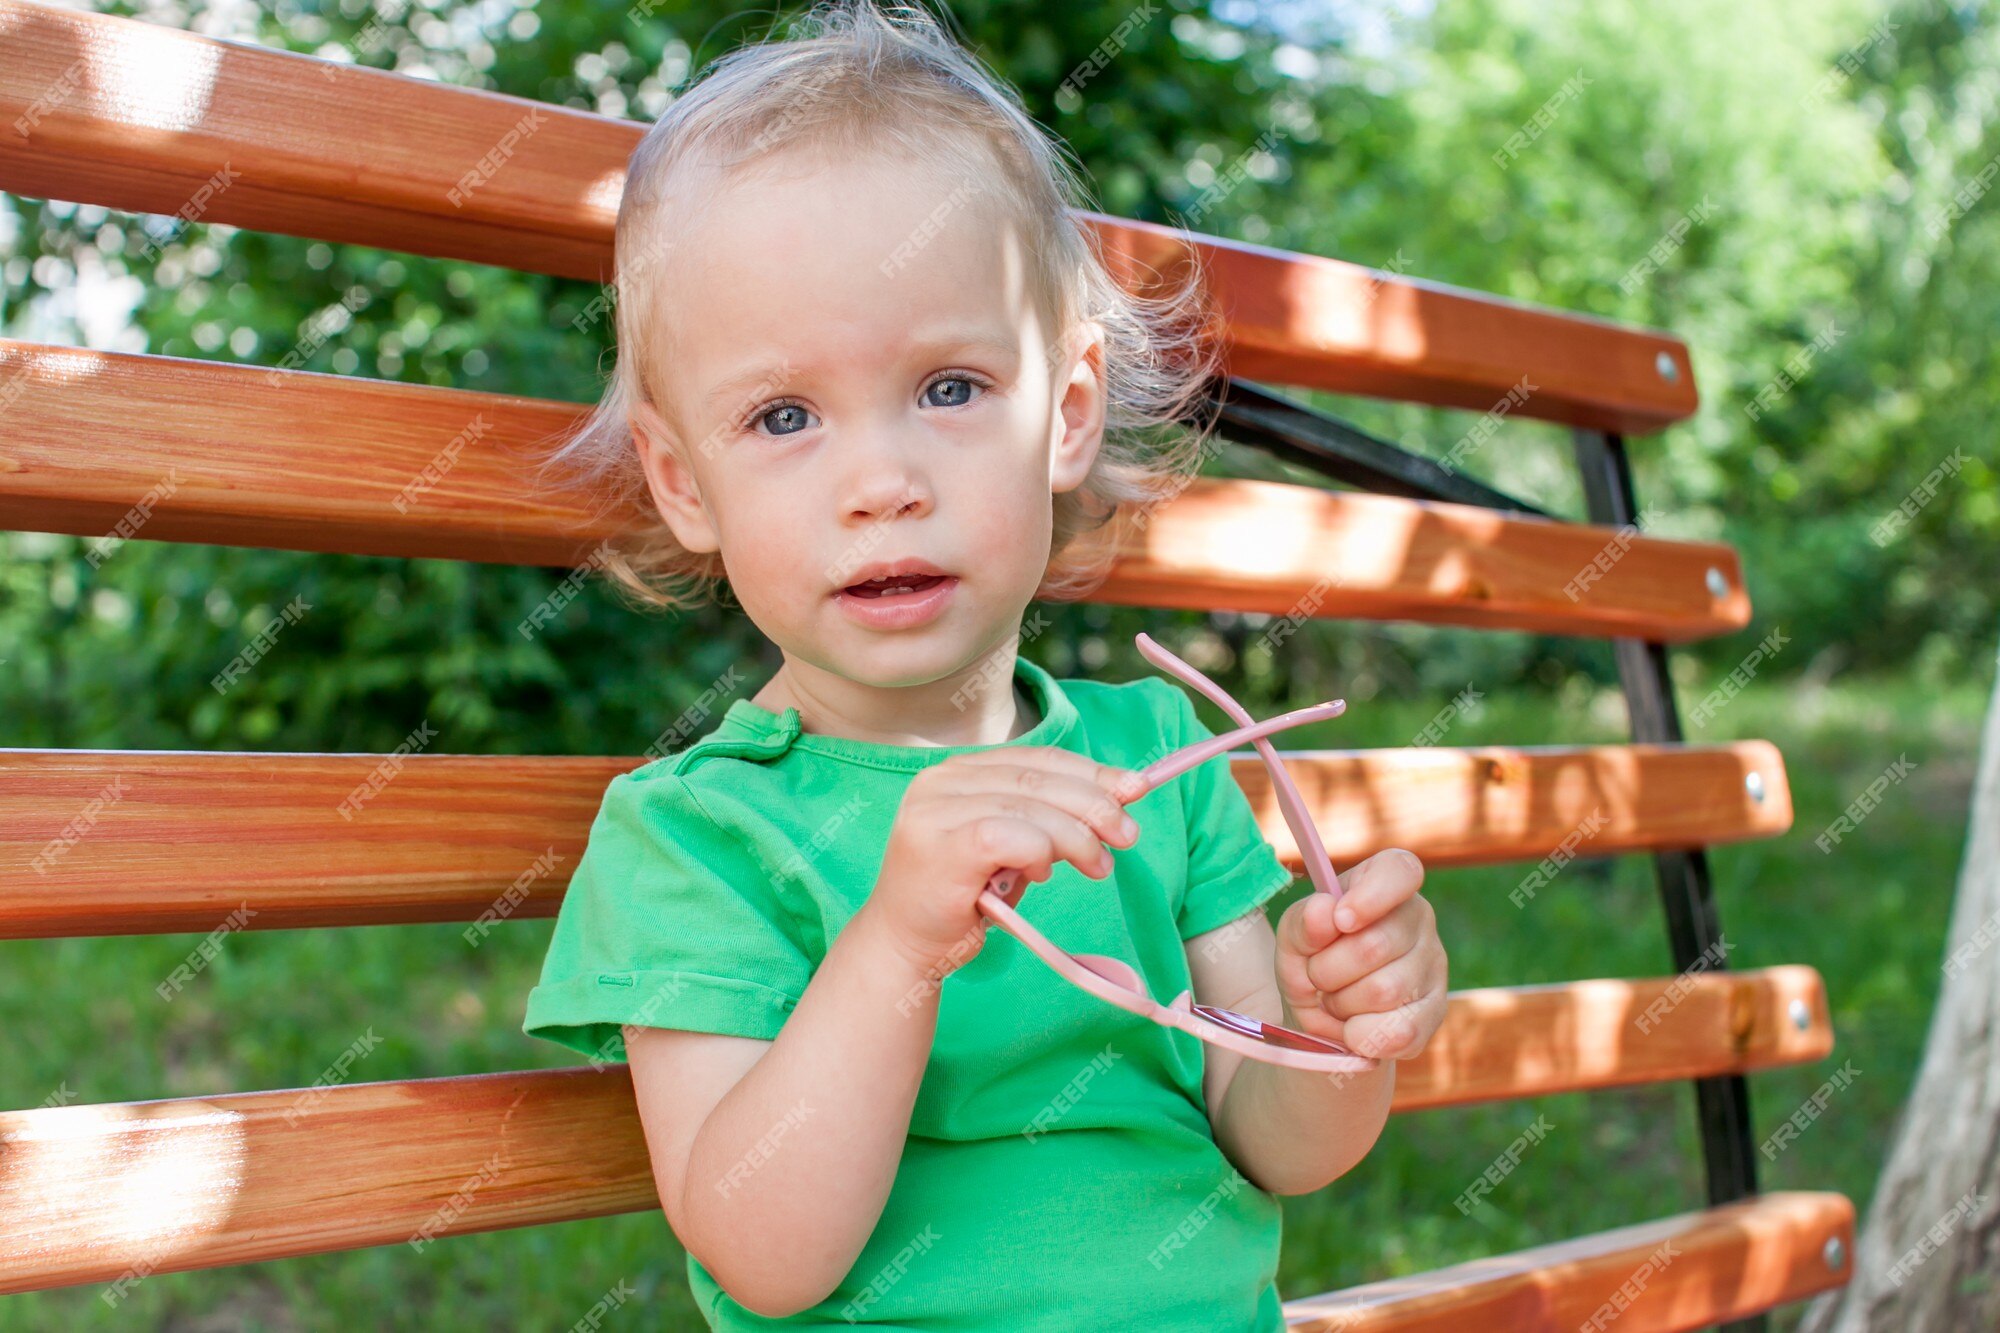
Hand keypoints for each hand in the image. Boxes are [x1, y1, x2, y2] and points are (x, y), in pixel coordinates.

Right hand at [859, 747, 1146, 978]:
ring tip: (1097, 866)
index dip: (1093, 771)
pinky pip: (1012, 836)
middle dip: (1096, 805)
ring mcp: (936, 809)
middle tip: (1129, 835)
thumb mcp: (1017, 847)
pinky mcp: (940, 844)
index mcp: (962, 770)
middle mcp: (943, 778)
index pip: (1040, 758)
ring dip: (1077, 837)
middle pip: (1040, 778)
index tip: (1137, 788)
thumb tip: (1123, 792)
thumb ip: (1055, 817)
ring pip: (1032, 807)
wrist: (905, 945)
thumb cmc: (965, 896)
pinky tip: (1042, 875)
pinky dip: (1039, 853)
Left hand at [1271, 848, 1446, 1060]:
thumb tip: (1325, 911)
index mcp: (1385, 884)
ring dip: (1342, 1004)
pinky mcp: (1435, 1012)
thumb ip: (1303, 923)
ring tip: (1336, 999)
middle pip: (1375, 945)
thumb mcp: (1293, 939)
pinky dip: (1361, 1035)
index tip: (1341, 920)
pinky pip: (1399, 1031)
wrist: (1323, 1020)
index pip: (1400, 871)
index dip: (1371, 895)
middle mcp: (1418, 918)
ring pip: (1384, 991)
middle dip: (1328, 970)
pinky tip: (1353, 1027)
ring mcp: (1434, 965)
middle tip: (1318, 976)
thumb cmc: (1312, 962)